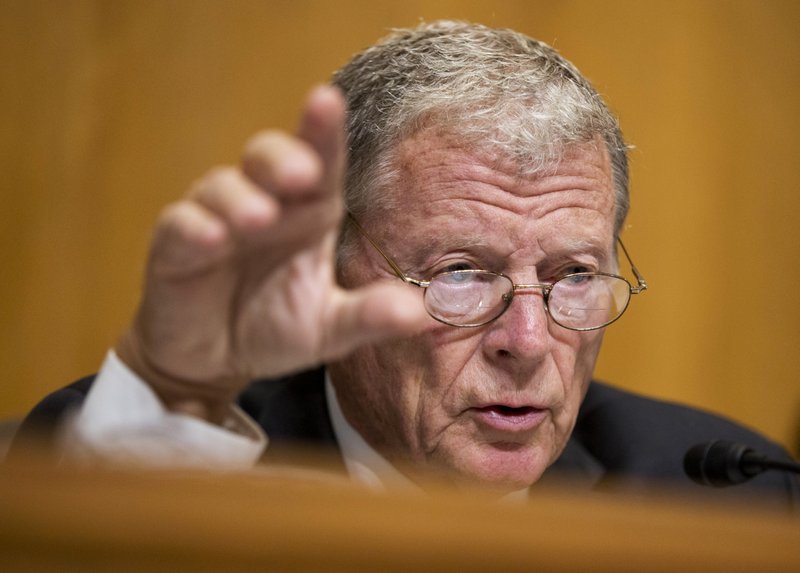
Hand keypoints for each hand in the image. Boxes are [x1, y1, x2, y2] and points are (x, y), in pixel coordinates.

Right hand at [116, 86, 427, 421]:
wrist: (213, 358)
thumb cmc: (273, 327)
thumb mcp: (328, 328)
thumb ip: (369, 317)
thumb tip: (425, 314)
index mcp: (309, 213)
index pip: (320, 162)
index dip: (322, 131)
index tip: (326, 100)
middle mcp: (265, 203)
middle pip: (267, 158)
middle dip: (281, 158)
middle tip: (302, 174)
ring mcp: (216, 219)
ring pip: (221, 186)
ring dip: (239, 198)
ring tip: (258, 218)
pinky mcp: (176, 246)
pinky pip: (180, 226)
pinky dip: (194, 228)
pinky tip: (211, 238)